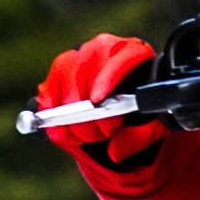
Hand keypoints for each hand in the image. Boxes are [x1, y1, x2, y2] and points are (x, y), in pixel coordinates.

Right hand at [31, 30, 177, 142]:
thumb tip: (115, 151)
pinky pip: (48, 88)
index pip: (119, 59)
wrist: (125, 107)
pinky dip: (51, 112)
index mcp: (134, 53)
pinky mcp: (60, 71)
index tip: (97, 101)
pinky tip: (62, 129)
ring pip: (65, 76)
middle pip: (86, 68)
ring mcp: (79, 56)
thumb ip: (139, 137)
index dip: (106, 79)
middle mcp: (104, 48)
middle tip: (100, 134)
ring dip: (70, 112)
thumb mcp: (151, 126)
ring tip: (85, 135)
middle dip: (89, 109)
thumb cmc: (141, 109)